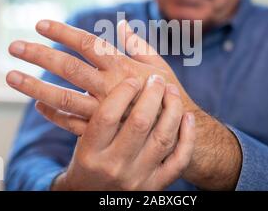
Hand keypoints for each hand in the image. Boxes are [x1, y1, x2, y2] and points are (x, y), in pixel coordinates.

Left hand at [6, 19, 198, 135]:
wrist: (177, 133)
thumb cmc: (168, 95)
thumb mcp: (159, 66)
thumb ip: (139, 45)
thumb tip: (122, 23)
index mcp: (123, 67)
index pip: (88, 44)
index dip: (63, 33)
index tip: (40, 24)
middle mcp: (111, 87)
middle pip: (70, 67)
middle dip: (40, 55)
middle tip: (14, 46)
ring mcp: (104, 111)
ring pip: (65, 97)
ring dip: (36, 86)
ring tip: (11, 77)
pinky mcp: (102, 132)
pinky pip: (73, 124)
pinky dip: (54, 115)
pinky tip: (38, 105)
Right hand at [52, 76, 195, 190]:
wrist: (94, 198)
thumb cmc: (89, 160)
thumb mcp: (81, 138)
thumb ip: (88, 110)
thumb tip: (92, 69)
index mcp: (90, 152)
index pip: (107, 116)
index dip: (123, 92)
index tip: (133, 79)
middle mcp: (113, 166)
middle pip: (139, 123)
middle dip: (152, 95)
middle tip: (156, 79)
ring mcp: (138, 178)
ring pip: (163, 138)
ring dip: (172, 109)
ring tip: (171, 91)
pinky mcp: (156, 186)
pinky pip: (179, 159)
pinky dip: (187, 136)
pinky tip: (187, 117)